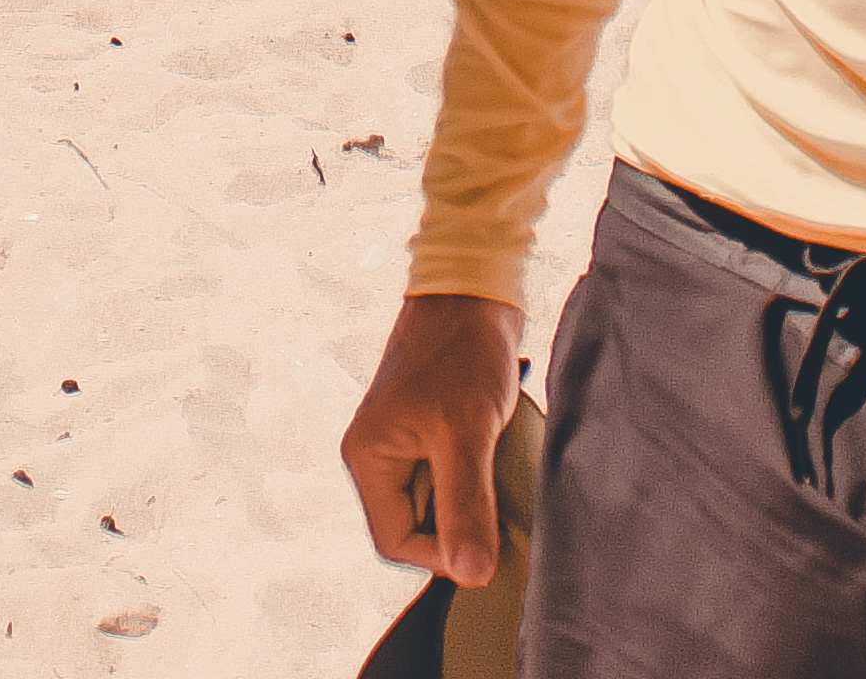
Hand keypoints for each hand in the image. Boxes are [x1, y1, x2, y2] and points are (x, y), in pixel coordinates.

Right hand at [337, 290, 527, 585]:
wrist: (475, 291)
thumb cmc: (463, 352)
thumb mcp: (468, 433)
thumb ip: (466, 505)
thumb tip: (470, 575)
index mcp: (366, 458)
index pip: (396, 542)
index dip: (442, 553)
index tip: (487, 536)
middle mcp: (375, 455)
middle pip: (414, 526)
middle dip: (457, 526)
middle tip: (498, 505)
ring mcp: (400, 443)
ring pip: (434, 503)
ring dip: (469, 501)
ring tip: (498, 475)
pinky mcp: (426, 431)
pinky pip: (446, 478)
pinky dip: (474, 481)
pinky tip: (497, 461)